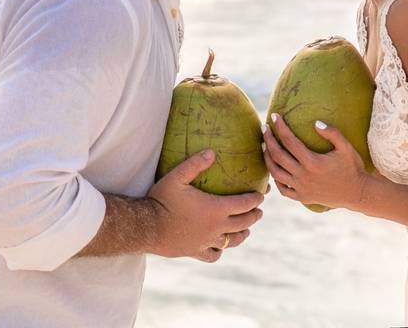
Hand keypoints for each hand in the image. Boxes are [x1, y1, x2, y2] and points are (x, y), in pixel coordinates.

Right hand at [146, 150, 265, 261]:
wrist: (145, 227)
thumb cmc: (161, 200)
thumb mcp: (176, 177)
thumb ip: (194, 164)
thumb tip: (211, 152)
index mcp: (216, 209)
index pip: (245, 204)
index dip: (256, 199)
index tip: (262, 194)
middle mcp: (216, 227)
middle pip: (244, 223)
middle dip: (254, 215)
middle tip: (259, 210)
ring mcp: (206, 241)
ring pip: (233, 241)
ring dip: (243, 233)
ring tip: (246, 229)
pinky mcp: (195, 251)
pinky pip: (213, 255)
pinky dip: (220, 251)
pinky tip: (219, 246)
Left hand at [263, 113, 367, 210]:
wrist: (358, 193)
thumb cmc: (353, 167)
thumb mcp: (346, 147)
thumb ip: (332, 133)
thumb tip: (315, 122)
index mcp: (312, 162)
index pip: (289, 141)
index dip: (280, 127)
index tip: (274, 116)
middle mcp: (303, 176)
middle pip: (278, 155)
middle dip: (268, 139)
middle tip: (265, 128)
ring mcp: (301, 188)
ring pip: (276, 172)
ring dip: (267, 158)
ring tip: (264, 147)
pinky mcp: (303, 197)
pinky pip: (283, 189)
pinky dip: (276, 179)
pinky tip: (275, 169)